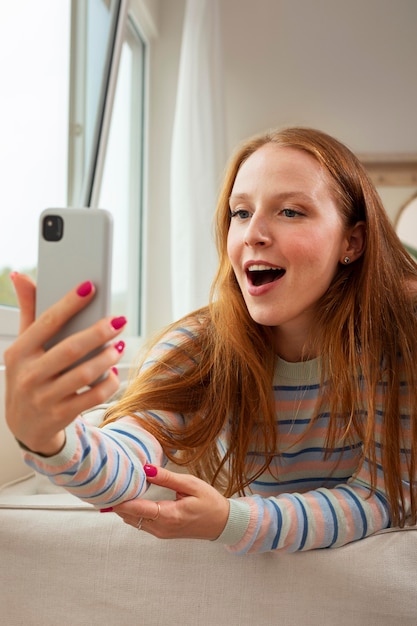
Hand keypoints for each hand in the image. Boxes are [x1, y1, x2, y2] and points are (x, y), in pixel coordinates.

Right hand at [4, 273, 125, 455]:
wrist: (24, 426)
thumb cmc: (28, 376)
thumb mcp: (23, 346)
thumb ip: (28, 312)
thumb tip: (20, 276)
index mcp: (19, 351)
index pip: (46, 321)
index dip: (69, 303)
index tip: (90, 286)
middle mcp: (29, 375)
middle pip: (70, 349)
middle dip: (97, 332)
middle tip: (119, 320)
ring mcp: (44, 397)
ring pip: (83, 374)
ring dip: (106, 358)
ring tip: (119, 345)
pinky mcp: (60, 415)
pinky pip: (91, 397)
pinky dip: (107, 384)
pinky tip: (114, 372)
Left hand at [110, 465, 229, 540]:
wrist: (222, 523)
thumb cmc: (209, 502)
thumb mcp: (190, 485)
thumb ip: (167, 478)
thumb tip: (146, 469)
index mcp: (169, 516)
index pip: (137, 509)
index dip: (120, 501)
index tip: (108, 490)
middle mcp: (161, 528)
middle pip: (129, 516)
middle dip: (118, 502)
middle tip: (108, 485)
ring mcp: (160, 533)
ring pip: (132, 521)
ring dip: (123, 507)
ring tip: (116, 489)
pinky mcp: (161, 533)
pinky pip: (140, 523)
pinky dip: (132, 512)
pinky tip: (130, 498)